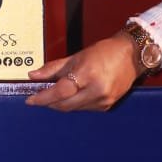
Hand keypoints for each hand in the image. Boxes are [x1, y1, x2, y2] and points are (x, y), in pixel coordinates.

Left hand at [26, 34, 140, 111]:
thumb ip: (53, 68)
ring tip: (55, 93)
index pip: (59, 91)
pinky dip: (74, 103)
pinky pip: (84, 109)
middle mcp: (96, 90)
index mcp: (87, 74)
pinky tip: (73, 95)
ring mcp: (102, 101)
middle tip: (38, 96)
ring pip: (73, 109)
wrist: (130, 55)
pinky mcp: (107, 106)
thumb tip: (34, 75)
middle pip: (64, 105)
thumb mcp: (76, 56)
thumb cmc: (104, 52)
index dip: (42, 97)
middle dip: (49, 102)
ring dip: (61, 103)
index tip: (30, 99)